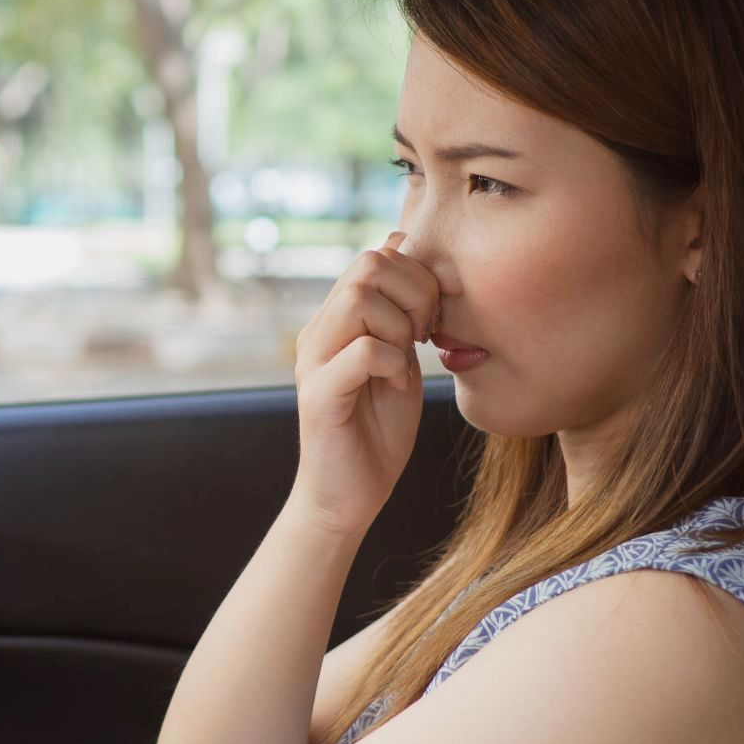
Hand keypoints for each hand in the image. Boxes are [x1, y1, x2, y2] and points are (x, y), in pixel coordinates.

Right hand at [290, 230, 440, 532]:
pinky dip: (393, 363)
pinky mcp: (319, 394)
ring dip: (401, 327)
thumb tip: (402, 245)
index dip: (417, 279)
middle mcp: (318, 332)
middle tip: (423, 337)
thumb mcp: (400, 359)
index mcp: (336, 320)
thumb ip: (401, 314)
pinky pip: (363, 350)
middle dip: (414, 295)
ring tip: (407, 361)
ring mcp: (313, 361)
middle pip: (367, 266)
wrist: (348, 498)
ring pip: (360, 299)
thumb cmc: (377, 431)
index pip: (376, 256)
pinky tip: (398, 387)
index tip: (430, 323)